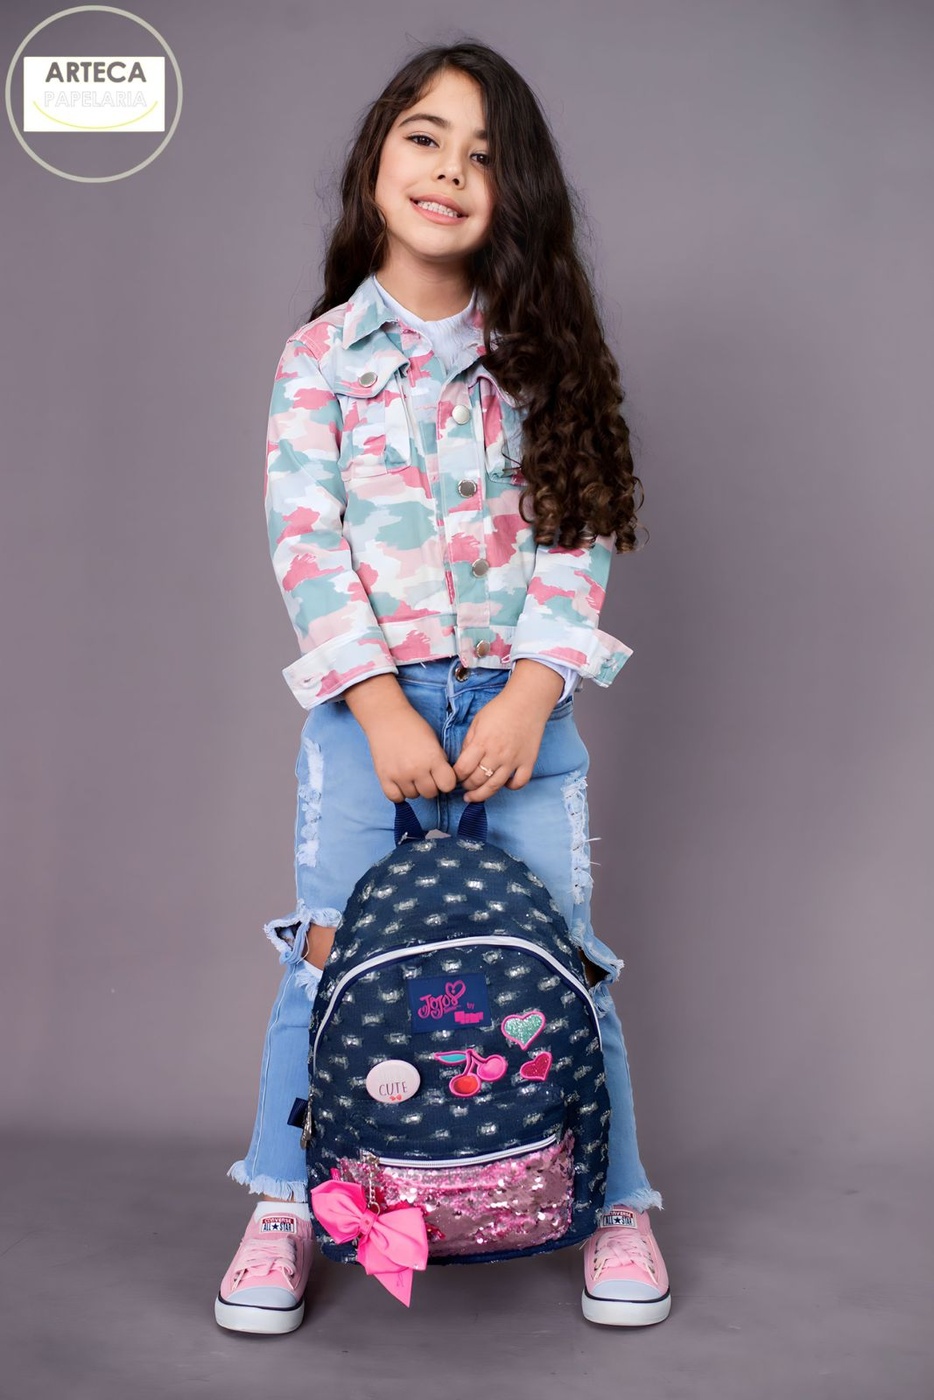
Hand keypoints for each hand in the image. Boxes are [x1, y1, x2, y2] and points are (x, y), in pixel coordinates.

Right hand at [343, 675, 456, 802]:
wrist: (387, 717)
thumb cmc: (413, 726)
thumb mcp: (434, 740)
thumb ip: (440, 760)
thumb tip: (444, 778)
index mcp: (433, 758)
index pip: (448, 785)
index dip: (446, 781)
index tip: (442, 775)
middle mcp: (417, 769)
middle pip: (431, 793)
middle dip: (431, 785)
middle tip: (425, 774)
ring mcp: (399, 775)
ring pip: (414, 796)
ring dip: (414, 788)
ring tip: (410, 773)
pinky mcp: (384, 777)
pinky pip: (396, 798)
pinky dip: (399, 793)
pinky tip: (400, 782)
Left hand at [453, 661, 563, 801]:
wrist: (527, 702)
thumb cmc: (500, 709)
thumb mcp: (477, 721)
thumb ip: (468, 741)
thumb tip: (463, 760)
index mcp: (482, 743)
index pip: (463, 768)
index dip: (456, 776)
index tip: (454, 776)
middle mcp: (497, 754)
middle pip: (477, 780)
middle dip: (467, 786)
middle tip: (464, 787)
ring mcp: (513, 760)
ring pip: (495, 786)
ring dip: (482, 795)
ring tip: (474, 796)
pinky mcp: (528, 762)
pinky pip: (519, 783)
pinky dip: (511, 787)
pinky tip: (503, 784)